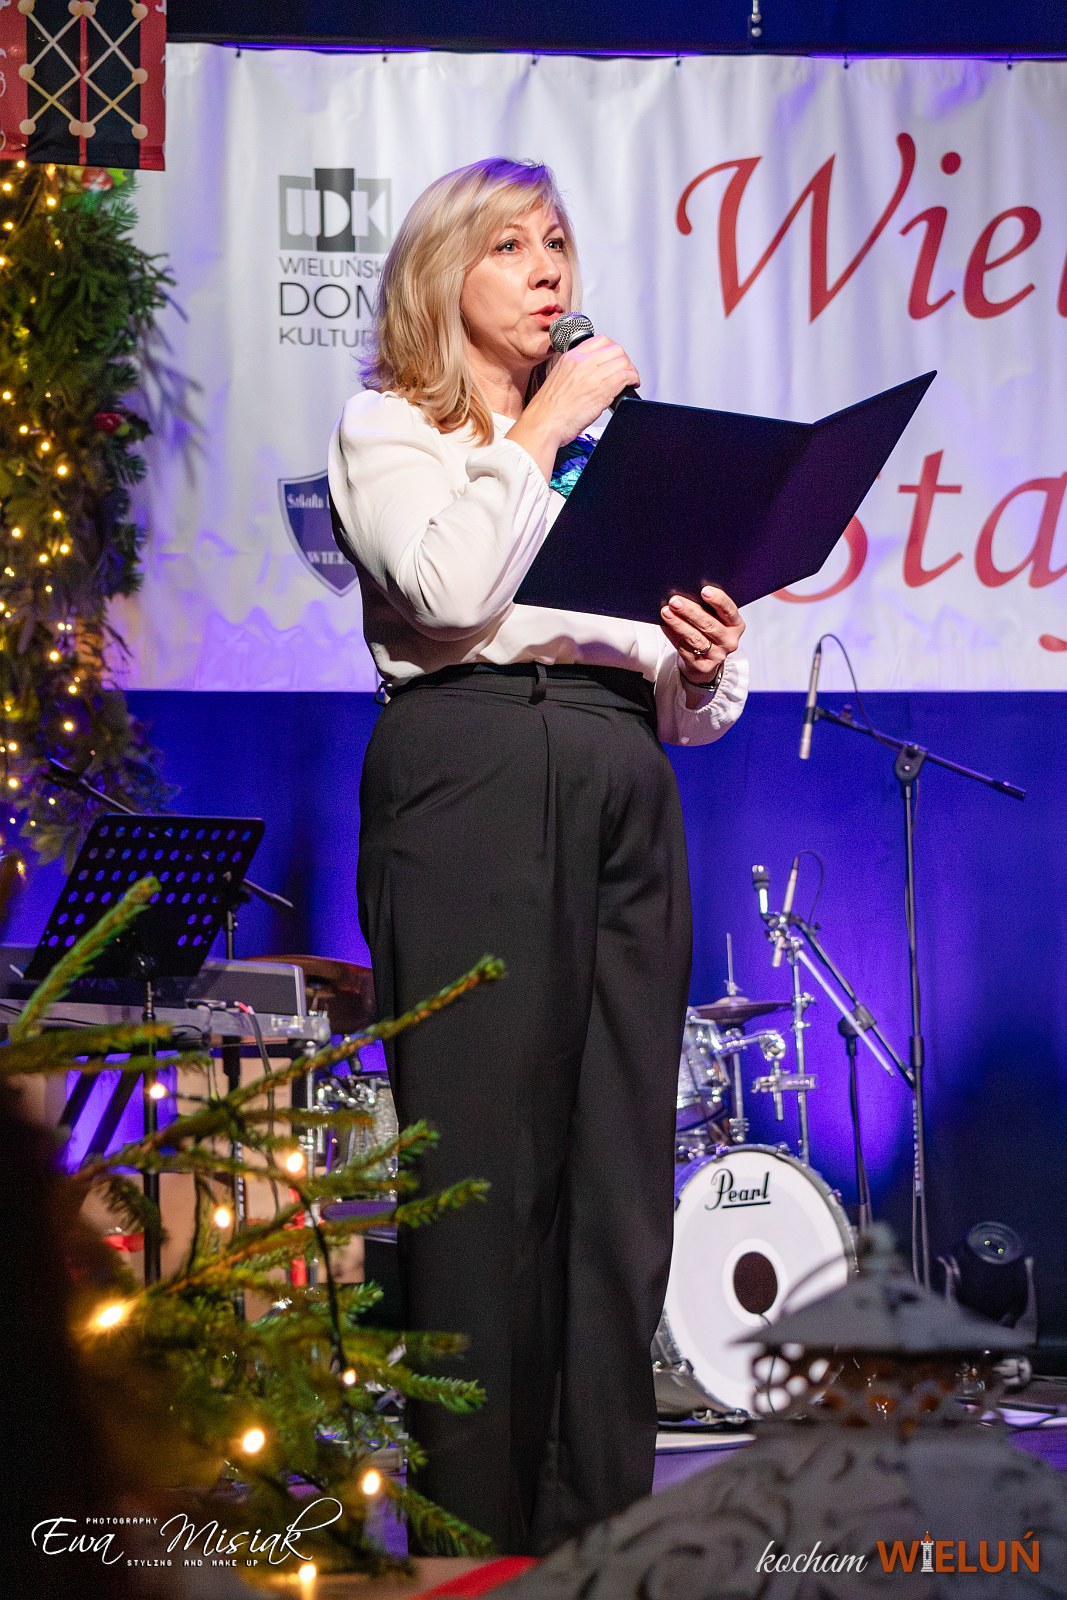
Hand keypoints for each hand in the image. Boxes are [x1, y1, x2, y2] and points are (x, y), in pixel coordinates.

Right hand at [509, 336, 639, 478]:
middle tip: (625, 370)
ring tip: (630, 379)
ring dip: (630, 370)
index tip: (614, 359)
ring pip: (622, 361)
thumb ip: (575, 372)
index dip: (612, 349)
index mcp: (570, 357)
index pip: (600, 340)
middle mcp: (582, 362)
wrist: (543, 424)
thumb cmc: (548, 411)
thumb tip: (592, 376)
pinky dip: (633, 379)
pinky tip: (631, 385)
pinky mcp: (602, 389)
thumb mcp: (558, 380)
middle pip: (615, 348)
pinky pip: (625, 375)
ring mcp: (592, 374)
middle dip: (624, 359)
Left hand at [660, 585, 745, 700]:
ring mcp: (717, 655)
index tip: (704, 591)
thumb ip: (707, 608)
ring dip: (678, 624)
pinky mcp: (703, 666)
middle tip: (675, 601)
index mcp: (736, 625)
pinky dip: (673, 635)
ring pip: (695, 638)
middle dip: (690, 611)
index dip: (717, 600)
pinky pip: (685, 649)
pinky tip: (665, 626)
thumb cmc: (709, 633)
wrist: (707, 660)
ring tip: (666, 612)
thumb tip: (685, 592)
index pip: (729, 610)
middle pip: (709, 624)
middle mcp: (729, 640)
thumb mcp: (715, 619)